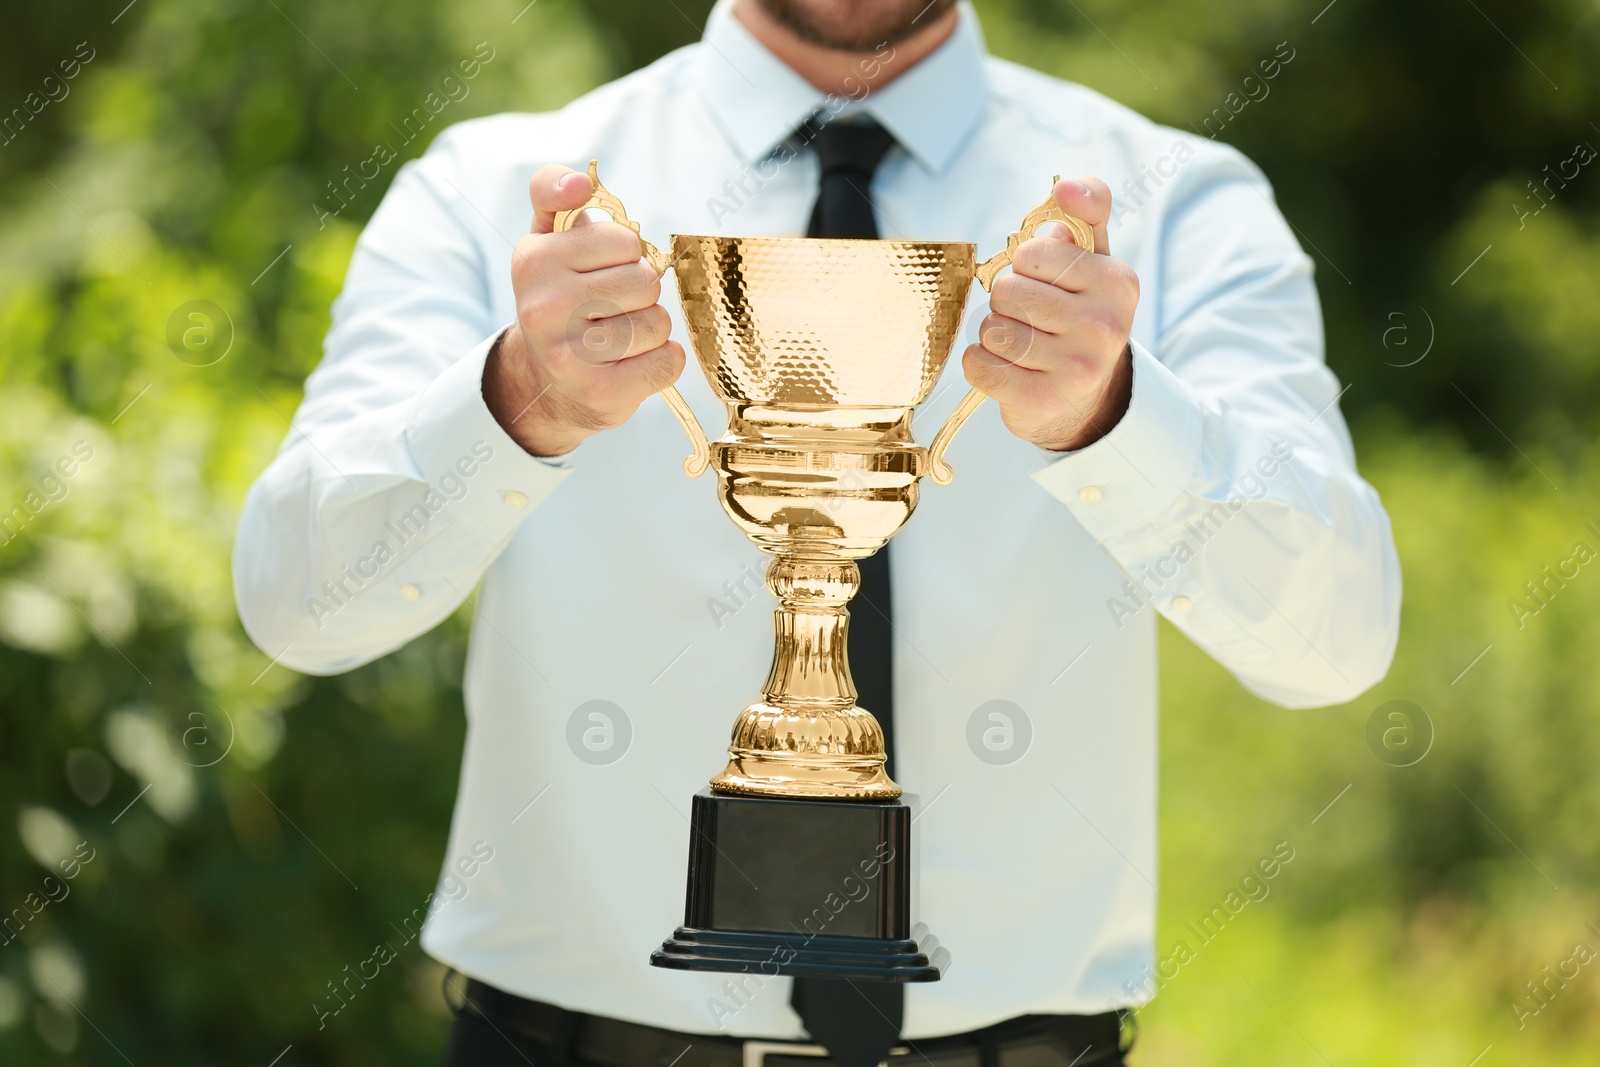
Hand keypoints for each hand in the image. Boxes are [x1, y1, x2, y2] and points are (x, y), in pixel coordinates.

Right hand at [485, 164, 685, 456]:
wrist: (544, 384)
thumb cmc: (559, 299)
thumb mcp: (546, 240)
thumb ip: (553, 190)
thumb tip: (579, 183)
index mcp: (534, 260)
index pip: (625, 240)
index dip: (625, 256)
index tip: (600, 272)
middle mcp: (544, 307)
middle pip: (646, 282)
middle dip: (640, 294)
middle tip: (611, 310)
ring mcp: (570, 354)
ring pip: (659, 322)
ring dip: (650, 330)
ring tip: (619, 338)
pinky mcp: (601, 393)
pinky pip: (668, 361)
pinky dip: (662, 362)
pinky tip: (632, 364)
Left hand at [961, 178, 1135, 452]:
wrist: (1085, 401)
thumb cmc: (1079, 316)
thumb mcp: (1093, 262)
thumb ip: (1087, 212)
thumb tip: (1065, 187)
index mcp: (1117, 282)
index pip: (1033, 252)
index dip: (1026, 267)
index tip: (1047, 284)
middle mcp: (1105, 326)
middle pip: (1007, 290)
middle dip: (1007, 303)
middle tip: (1032, 320)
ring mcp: (1077, 367)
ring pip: (991, 328)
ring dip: (993, 335)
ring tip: (1021, 346)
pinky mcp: (1043, 401)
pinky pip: (978, 364)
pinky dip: (980, 364)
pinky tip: (1005, 368)